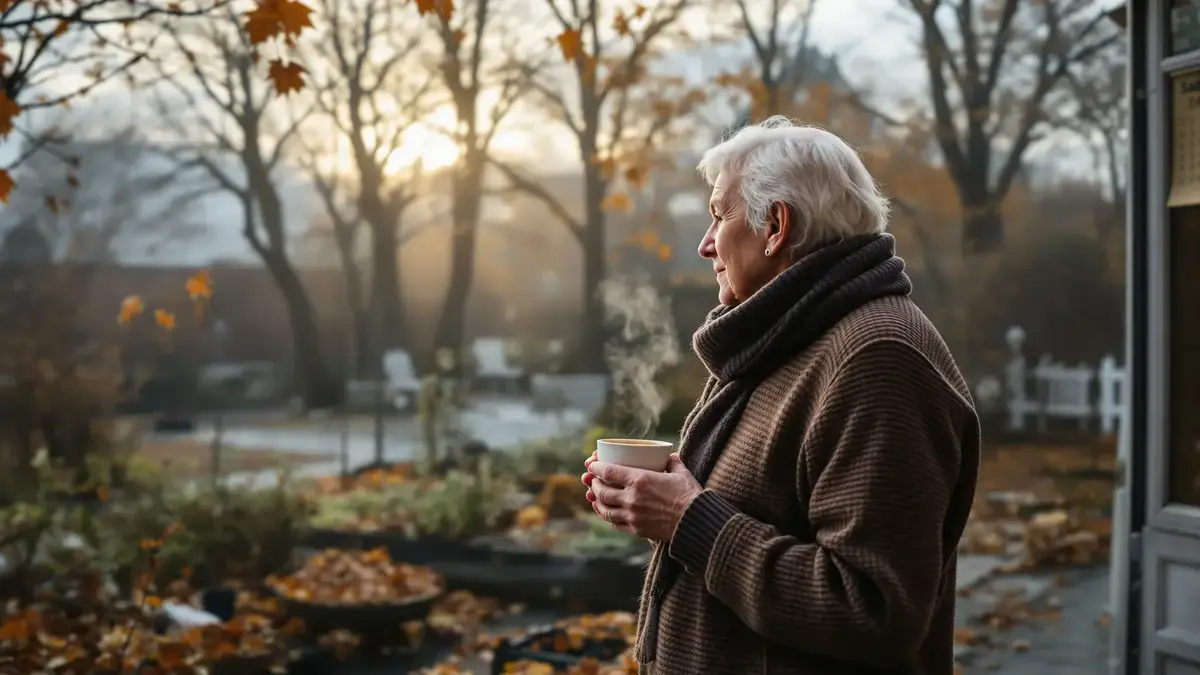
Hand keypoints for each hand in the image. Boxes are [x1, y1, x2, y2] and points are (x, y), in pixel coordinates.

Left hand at [579, 452, 701, 542]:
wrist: (695, 522)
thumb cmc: (690, 495)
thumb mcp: (681, 472)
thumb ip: (672, 462)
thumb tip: (670, 456)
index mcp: (640, 480)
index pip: (609, 472)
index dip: (596, 467)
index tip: (591, 465)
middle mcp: (632, 498)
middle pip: (602, 492)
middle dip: (594, 485)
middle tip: (592, 481)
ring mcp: (633, 516)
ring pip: (605, 510)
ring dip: (597, 502)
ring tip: (595, 498)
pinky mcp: (637, 529)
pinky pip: (616, 523)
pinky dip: (608, 517)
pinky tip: (607, 513)